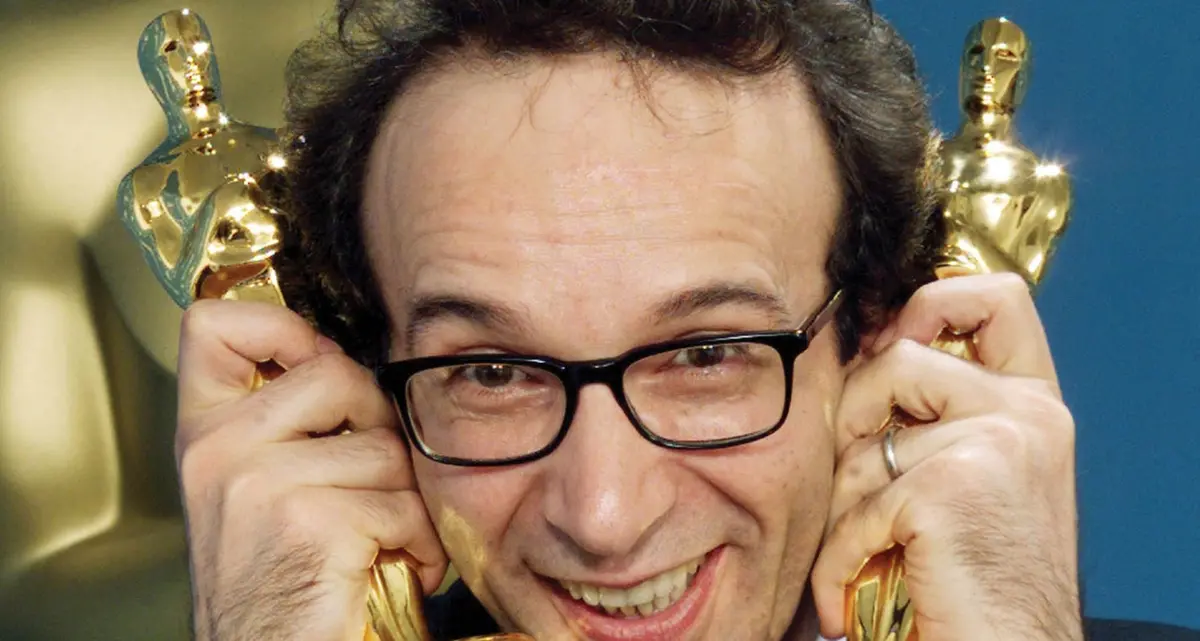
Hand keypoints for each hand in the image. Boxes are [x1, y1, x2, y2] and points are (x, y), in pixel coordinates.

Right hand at [175, 300, 446, 640]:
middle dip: (376, 432)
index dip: (280, 327)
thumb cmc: (278, 582)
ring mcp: (260, 482)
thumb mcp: (258, 488)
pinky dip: (415, 544)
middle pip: (339, 372)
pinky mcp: (311, 520)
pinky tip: (382, 568)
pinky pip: (405, 504)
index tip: (314, 363)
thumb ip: (286, 423)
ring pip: (387, 446)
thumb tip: (346, 361)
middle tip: (363, 489)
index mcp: (204, 434)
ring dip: (402, 502)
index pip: (212, 324)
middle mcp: (218, 451)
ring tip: (371, 542)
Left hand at [811, 274, 1081, 640]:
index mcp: (1034, 405)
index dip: (930, 302)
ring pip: (862, 438)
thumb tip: (862, 353)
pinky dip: (839, 558)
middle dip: (854, 412)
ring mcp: (991, 445)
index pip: (997, 296)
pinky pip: (854, 506)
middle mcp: (1024, 414)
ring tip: (865, 549)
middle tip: (858, 477)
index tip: (891, 343)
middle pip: (898, 355)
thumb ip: (941, 414)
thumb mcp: (979, 476)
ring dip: (844, 503)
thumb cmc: (984, 578)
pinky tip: (849, 591)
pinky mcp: (947, 488)